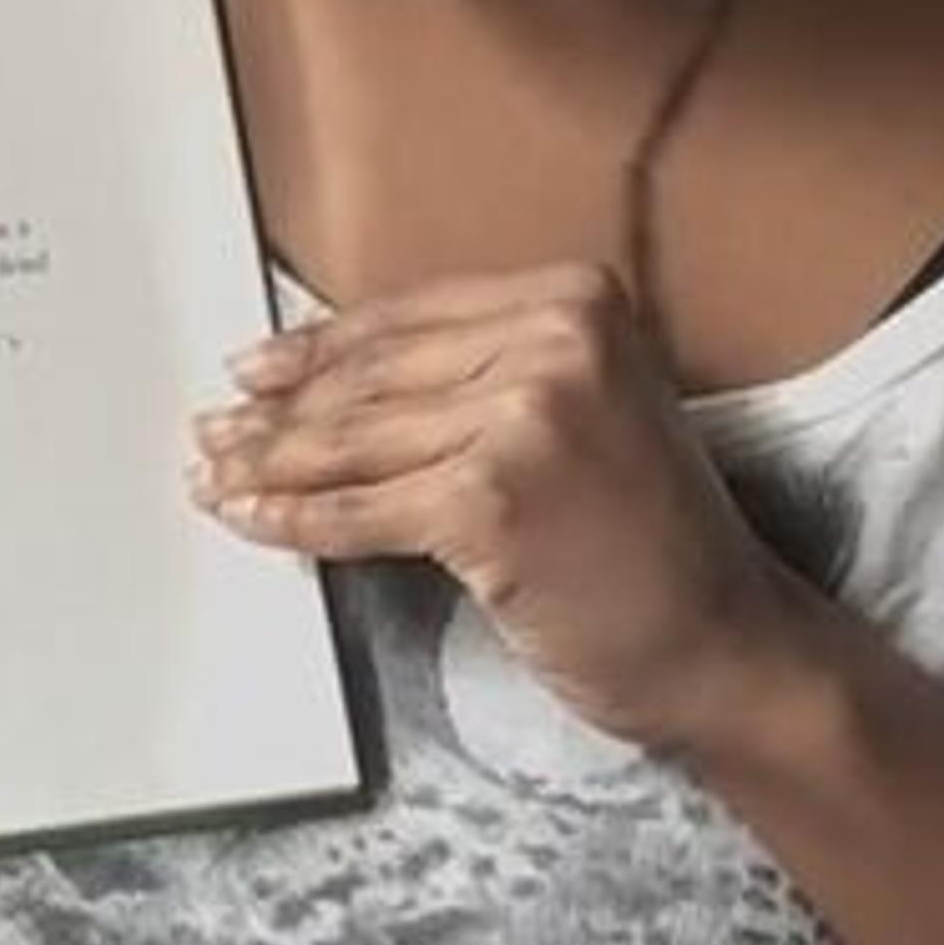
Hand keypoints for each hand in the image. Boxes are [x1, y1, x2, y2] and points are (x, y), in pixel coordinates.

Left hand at [192, 263, 818, 753]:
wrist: (728, 644)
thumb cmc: (653, 541)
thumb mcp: (587, 413)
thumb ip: (485, 375)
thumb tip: (334, 377)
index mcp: (578, 300)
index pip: (409, 320)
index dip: (319, 348)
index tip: (256, 368)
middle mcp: (555, 343)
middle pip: (374, 378)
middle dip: (280, 411)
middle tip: (215, 429)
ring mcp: (524, 420)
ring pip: (356, 442)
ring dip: (270, 463)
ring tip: (216, 473)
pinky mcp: (489, 503)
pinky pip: (360, 511)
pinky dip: (296, 520)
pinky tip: (251, 520)